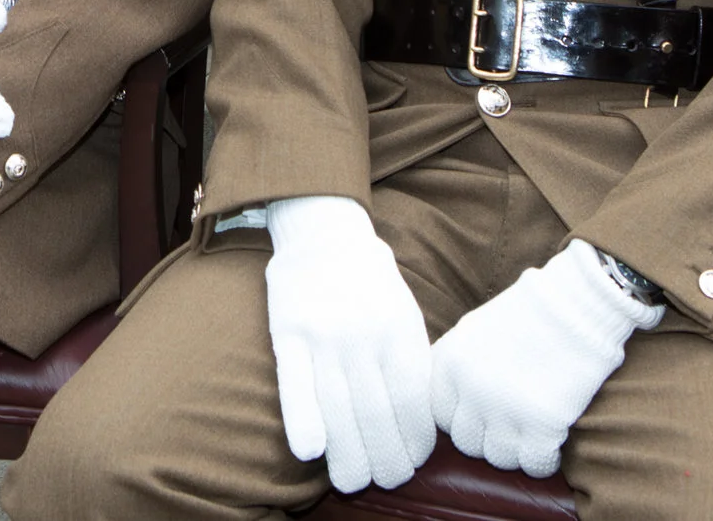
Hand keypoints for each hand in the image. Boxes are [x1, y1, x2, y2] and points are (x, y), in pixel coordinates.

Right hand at [264, 195, 434, 491]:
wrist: (324, 231)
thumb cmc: (371, 283)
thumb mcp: (406, 312)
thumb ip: (412, 361)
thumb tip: (425, 422)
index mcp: (399, 329)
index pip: (413, 401)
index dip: (415, 441)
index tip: (413, 461)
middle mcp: (364, 333)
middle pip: (376, 414)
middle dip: (384, 459)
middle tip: (385, 480)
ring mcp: (324, 333)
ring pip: (337, 408)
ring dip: (347, 456)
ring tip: (351, 481)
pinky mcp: (287, 332)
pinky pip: (294, 384)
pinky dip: (302, 420)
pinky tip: (310, 451)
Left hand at [431, 239, 663, 478]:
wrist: (578, 303)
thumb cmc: (530, 313)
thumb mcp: (475, 331)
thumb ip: (457, 368)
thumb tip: (451, 405)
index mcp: (450, 362)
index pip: (439, 415)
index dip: (462, 418)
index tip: (481, 415)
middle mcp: (470, 388)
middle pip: (466, 441)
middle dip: (487, 436)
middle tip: (510, 425)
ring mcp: (504, 409)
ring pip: (497, 457)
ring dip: (515, 450)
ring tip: (532, 434)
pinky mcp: (541, 424)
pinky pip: (533, 464)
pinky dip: (543, 460)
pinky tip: (552, 444)